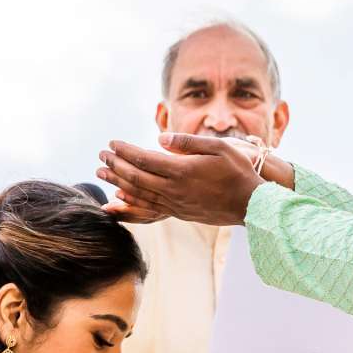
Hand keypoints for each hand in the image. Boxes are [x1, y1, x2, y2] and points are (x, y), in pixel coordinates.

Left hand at [97, 132, 282, 225]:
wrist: (252, 205)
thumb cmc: (239, 172)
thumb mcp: (218, 148)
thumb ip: (188, 142)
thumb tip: (160, 139)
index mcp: (182, 171)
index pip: (145, 160)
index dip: (125, 151)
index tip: (112, 143)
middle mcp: (175, 190)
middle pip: (136, 178)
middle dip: (116, 166)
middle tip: (100, 156)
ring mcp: (176, 205)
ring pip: (139, 195)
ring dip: (118, 184)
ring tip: (102, 175)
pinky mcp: (179, 214)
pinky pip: (149, 209)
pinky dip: (131, 203)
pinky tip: (120, 199)